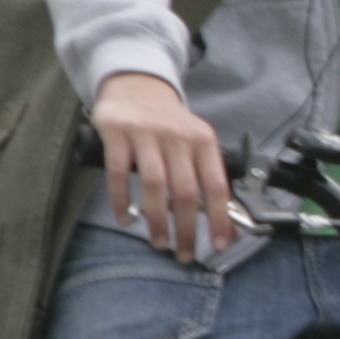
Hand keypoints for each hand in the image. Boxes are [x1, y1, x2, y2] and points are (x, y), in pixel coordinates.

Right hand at [89, 70, 238, 263]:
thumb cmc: (170, 124)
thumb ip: (205, 173)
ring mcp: (146, 133)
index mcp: (203, 141)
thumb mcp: (196, 140)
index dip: (220, 218)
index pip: (216, 185)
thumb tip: (222, 221)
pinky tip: (126, 218)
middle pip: (185, 192)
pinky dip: (122, 201)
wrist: (137, 85)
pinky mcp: (117, 132)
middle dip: (186, 229)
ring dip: (157, 221)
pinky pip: (119, 173)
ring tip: (160, 243)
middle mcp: (178, 136)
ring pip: (154, 186)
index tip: (219, 244)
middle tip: (185, 254)